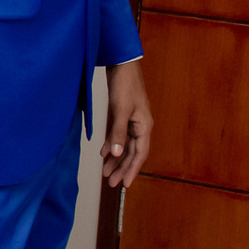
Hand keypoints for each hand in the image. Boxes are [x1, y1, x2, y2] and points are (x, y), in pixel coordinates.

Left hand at [101, 58, 151, 188]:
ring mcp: (132, 121)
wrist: (122, 65)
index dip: (132, 170)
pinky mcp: (123, 116)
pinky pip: (118, 136)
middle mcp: (140, 126)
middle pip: (132, 153)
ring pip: (124, 146)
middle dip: (122, 168)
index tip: (124, 184)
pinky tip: (103, 153)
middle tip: (111, 183)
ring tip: (106, 173)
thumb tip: (118, 154)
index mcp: (144, 126)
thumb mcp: (120, 110)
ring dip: (116, 159)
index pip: (139, 154)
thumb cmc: (125, 85)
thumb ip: (118, 133)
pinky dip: (111, 145)